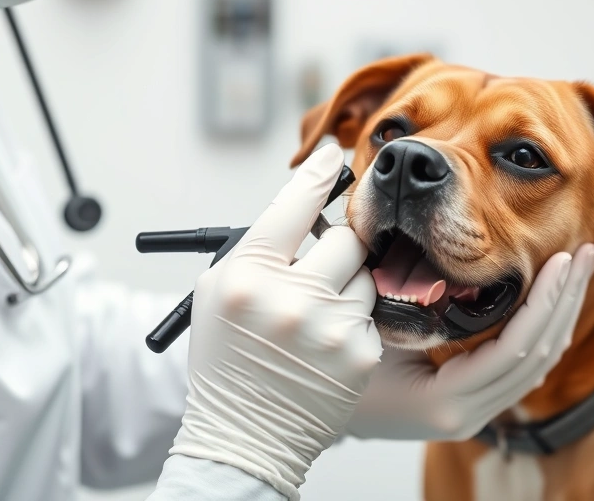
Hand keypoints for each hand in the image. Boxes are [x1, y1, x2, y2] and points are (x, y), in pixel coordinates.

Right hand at [169, 145, 380, 500]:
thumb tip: (301, 201)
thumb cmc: (227, 360)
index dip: (316, 175)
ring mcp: (331, 327)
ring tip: (320, 315)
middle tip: (325, 264)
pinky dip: (358, 322)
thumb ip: (257, 247)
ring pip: (366, 276)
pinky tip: (330, 343)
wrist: (245, 435)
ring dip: (350, 286)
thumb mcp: (219, 292)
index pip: (293, 204)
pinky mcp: (362, 353)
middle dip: (340, 246)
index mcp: (248, 276)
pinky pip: (374, 314)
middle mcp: (291, 298)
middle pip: (346, 238)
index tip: (332, 157)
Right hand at [346, 244, 593, 440]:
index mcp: (445, 402)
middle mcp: (466, 415)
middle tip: (587, 251)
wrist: (305, 412)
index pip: (516, 349)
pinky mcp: (471, 404)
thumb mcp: (363, 333)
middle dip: (566, 300)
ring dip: (560, 312)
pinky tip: (551, 299)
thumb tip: (431, 255)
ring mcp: (471, 414)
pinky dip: (541, 328)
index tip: (562, 259)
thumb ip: (400, 305)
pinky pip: (520, 367)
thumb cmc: (327, 372)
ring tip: (578, 268)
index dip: (543, 302)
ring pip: (536, 364)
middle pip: (538, 356)